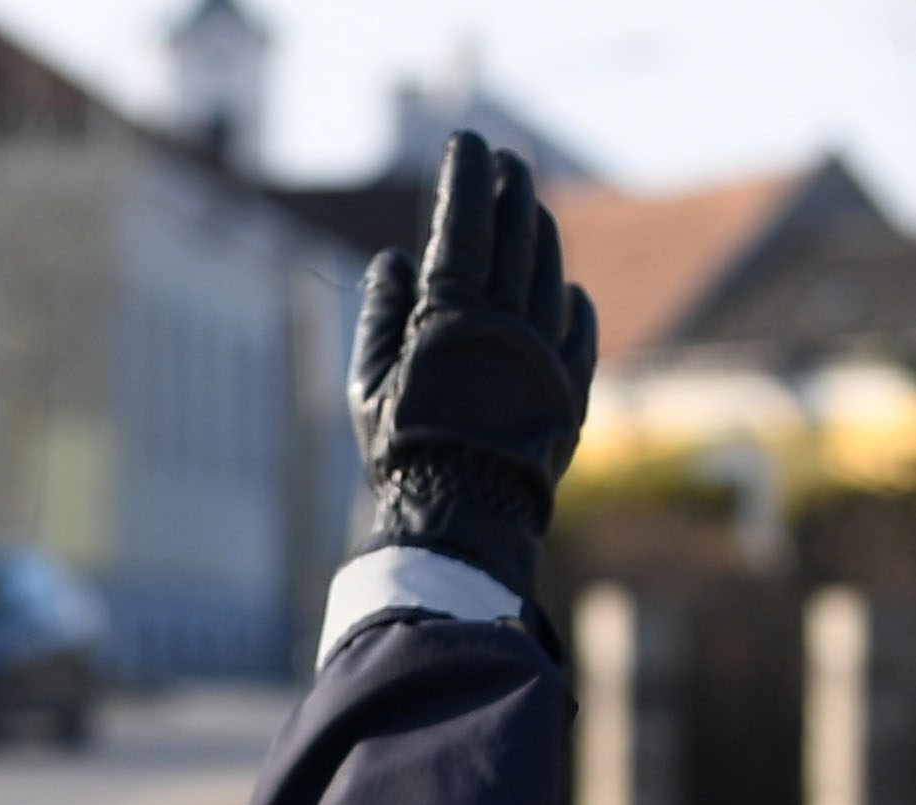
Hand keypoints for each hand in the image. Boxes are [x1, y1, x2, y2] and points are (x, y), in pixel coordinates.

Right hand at [349, 130, 597, 598]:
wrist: (460, 517)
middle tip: (504, 163)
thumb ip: (381, 315)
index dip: (468, 177)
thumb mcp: (369, 384)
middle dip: (510, 190)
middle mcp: (508, 322)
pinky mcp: (572, 388)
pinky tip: (561, 289)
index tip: (468, 144)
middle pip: (518, 233)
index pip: (466, 223)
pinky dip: (568, 298)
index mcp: (453, 315)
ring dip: (541, 233)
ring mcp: (548, 352)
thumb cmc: (402, 451)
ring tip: (530, 210)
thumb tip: (391, 261)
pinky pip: (579, 326)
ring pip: (551, 271)